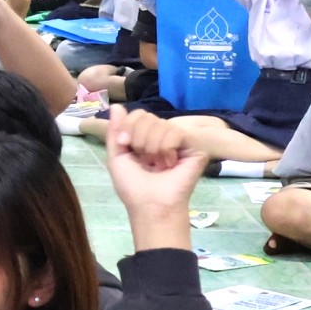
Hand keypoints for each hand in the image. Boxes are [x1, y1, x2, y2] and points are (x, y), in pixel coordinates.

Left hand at [103, 106, 205, 222]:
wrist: (150, 204)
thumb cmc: (133, 186)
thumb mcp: (116, 157)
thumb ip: (115, 131)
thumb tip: (116, 105)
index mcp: (146, 138)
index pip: (138, 114)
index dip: (128, 126)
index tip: (126, 144)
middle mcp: (163, 137)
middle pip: (147, 116)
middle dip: (138, 137)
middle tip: (144, 158)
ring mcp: (179, 142)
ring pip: (161, 123)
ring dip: (151, 145)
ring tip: (156, 163)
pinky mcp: (194, 148)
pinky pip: (176, 132)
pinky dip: (166, 147)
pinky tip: (169, 163)